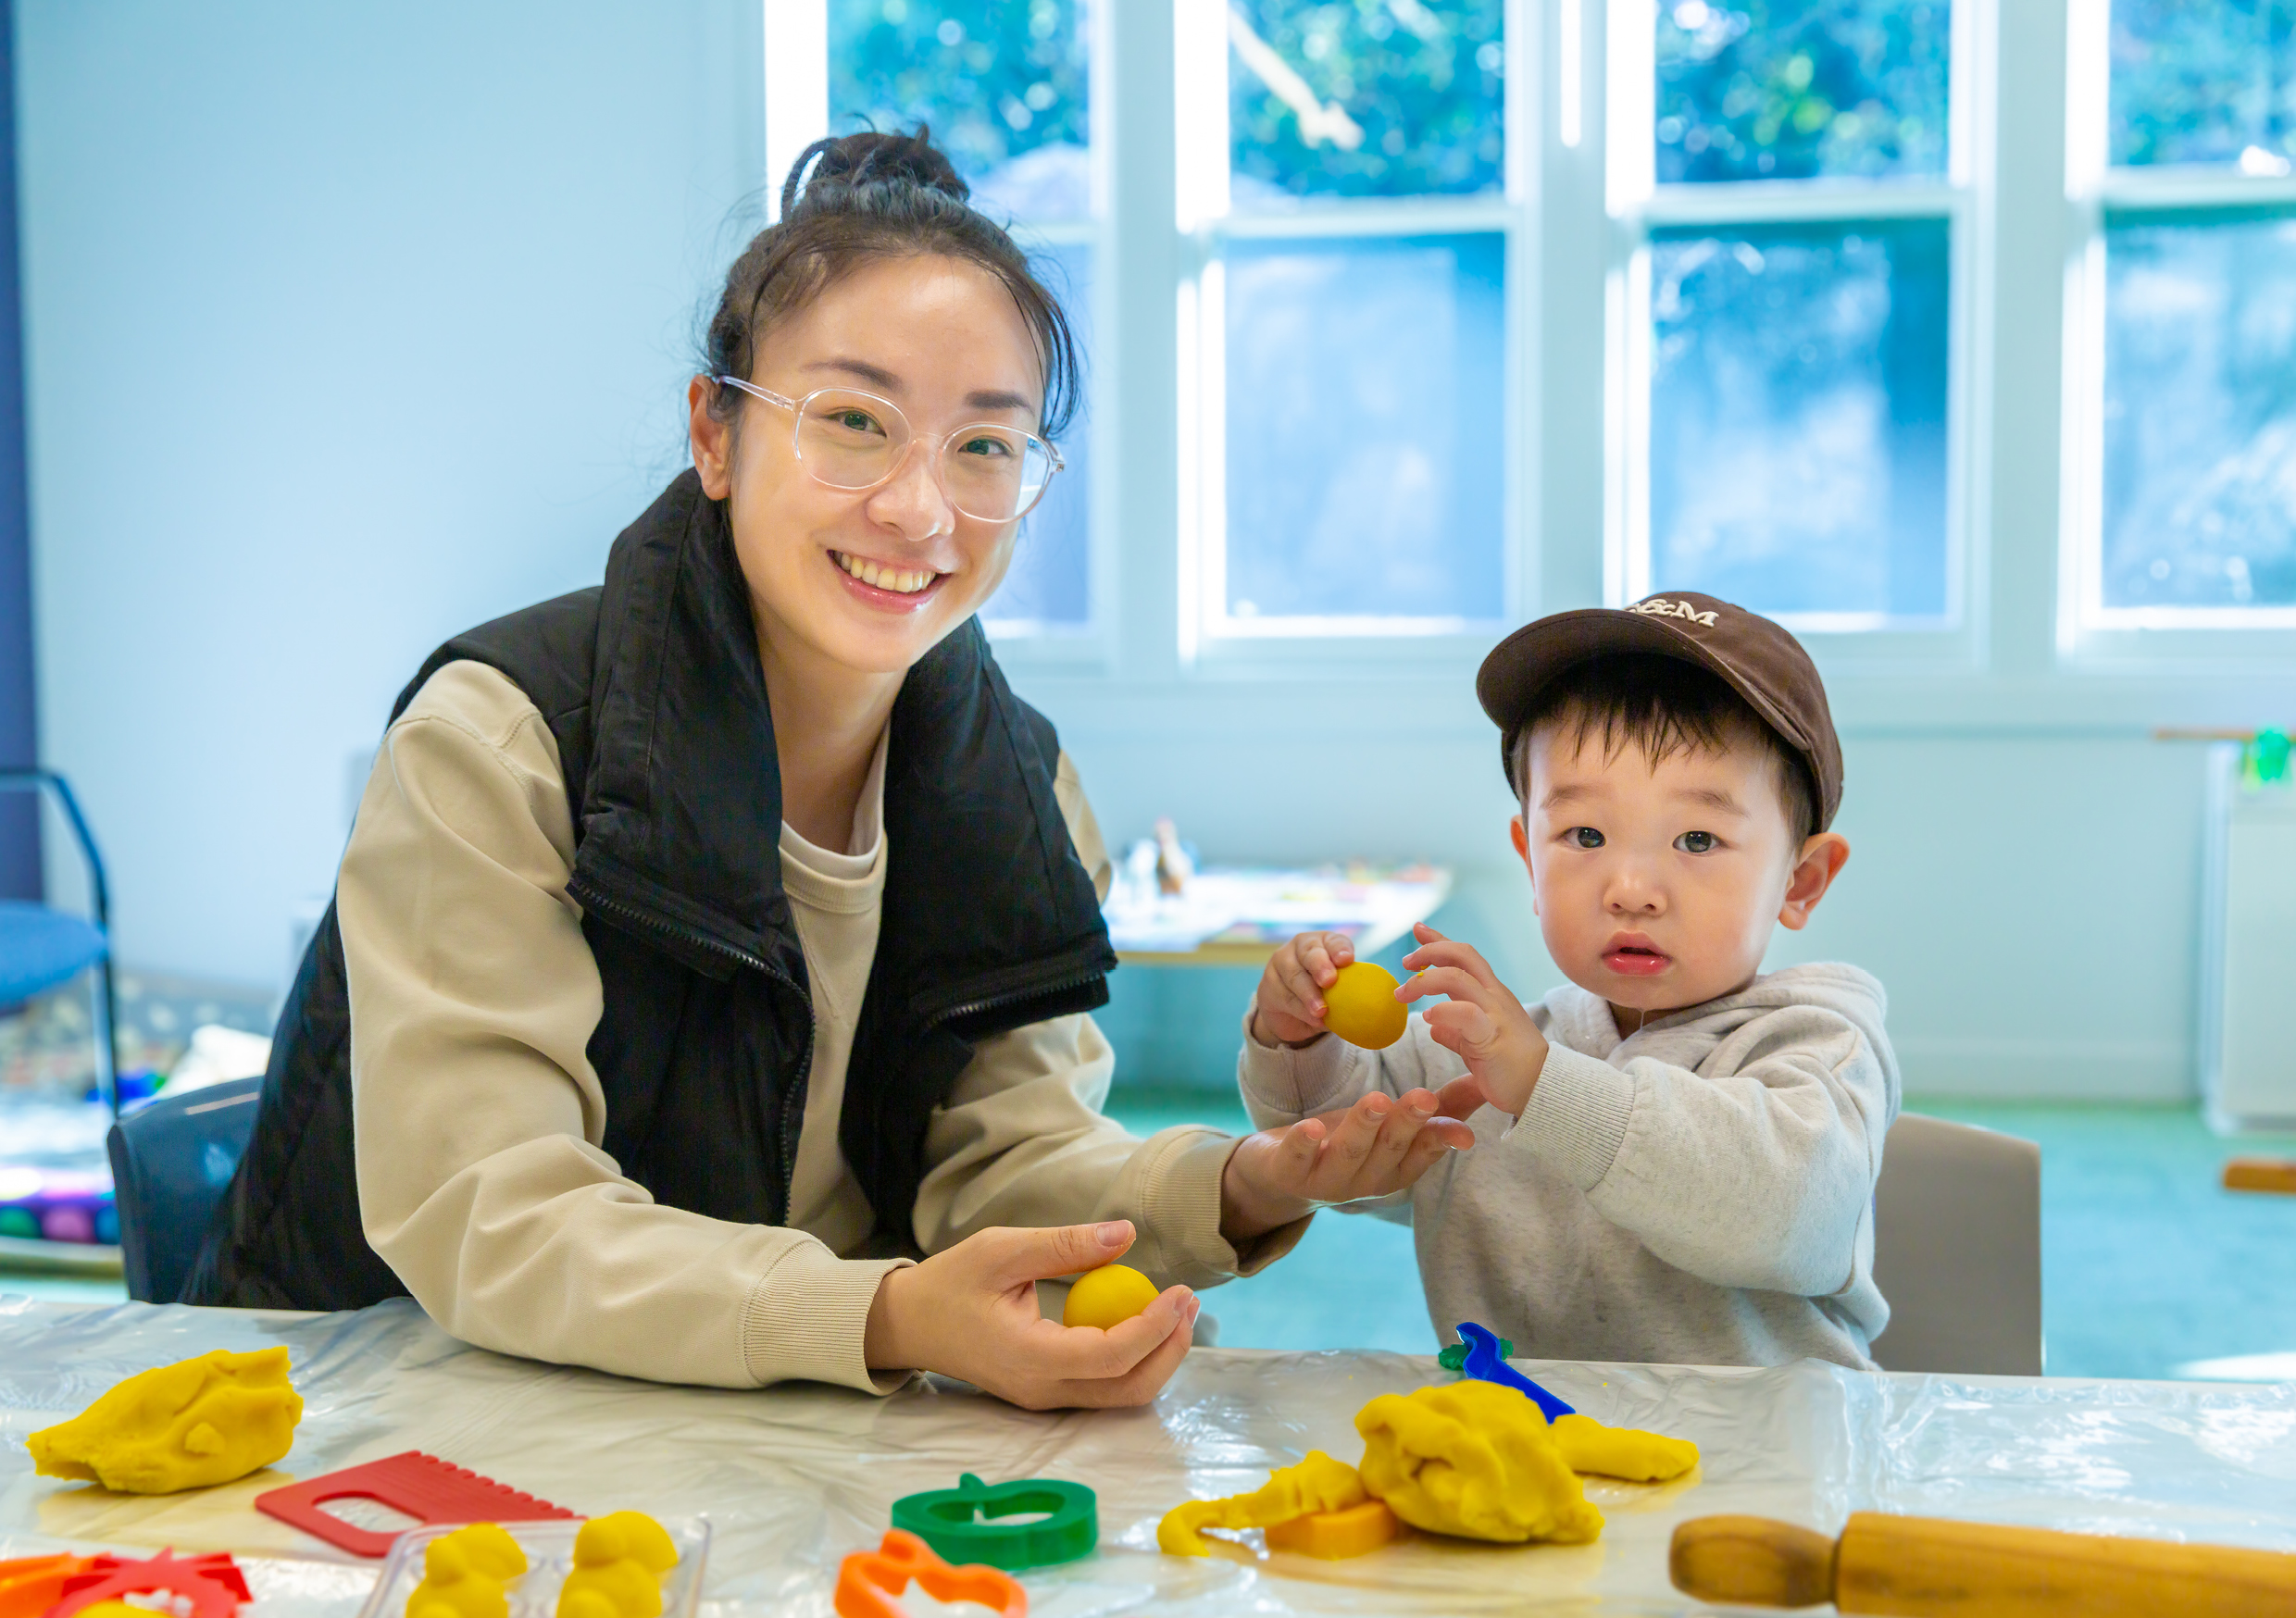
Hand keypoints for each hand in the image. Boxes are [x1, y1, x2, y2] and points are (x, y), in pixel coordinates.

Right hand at [863, 1221, 1197, 1409]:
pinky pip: (1104, 1387)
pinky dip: (1134, 1360)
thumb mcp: (1002, 1249)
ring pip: (1121, 1395)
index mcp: (1029, 1357)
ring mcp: (1045, 1398)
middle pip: (1128, 1389)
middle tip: (1188, 1302)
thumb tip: (1126, 1233)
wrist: (908, 1325)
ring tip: (1176, 1311)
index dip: (1155, 1326)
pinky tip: (1142, 1321)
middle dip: (1170, 1350)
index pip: (1110, 1355)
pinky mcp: (1047, 1393)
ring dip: (1157, 1358)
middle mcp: (1042, 1389)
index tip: (1181, 1291)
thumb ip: (1065, 1244)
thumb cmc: (951, 1282)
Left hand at [1219, 1087, 1474, 1239]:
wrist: (1281, 1177)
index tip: (1463, 1133)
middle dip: (1406, 1124)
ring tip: (1376, 1100)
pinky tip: (1310, 1126)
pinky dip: (1304, 1143)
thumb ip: (1441, 1108)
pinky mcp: (1290, 1171)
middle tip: (1423, 1098)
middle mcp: (1366, 1179)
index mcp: (1396, 1168)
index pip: (1423, 1153)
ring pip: (1349, 1152)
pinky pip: (1298, 1158)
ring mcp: (1327, 1179)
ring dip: (1363, 1127)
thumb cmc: (1351, 1145)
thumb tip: (1485, 1082)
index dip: (1441, 1141)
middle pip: (1389, 1149)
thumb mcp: (1396, 1127)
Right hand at [1250, 930, 1358, 1045]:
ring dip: (1309, 994)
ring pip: (1294, 975)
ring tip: (1322, 1011)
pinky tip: (1313, 1019)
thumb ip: (1349, 991)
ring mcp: (1281, 963)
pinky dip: (1300, 1009)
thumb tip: (1371, 1005)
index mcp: (1324, 943)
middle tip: (1330, 981)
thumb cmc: (1323, 996)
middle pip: (1309, 952)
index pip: (1333, 941)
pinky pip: (1284, 996)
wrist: (1291, 1015)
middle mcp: (1300, 947)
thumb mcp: (1339, 991)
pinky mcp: (1268, 984)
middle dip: (1320, 965)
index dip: (1339, 949)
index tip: (1347, 960)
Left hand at [1396, 923, 1550, 1118]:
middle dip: (1430, 951)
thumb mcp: (1477, 1044)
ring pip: (1458, 977)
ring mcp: (1494, 1013)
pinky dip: (1442, 1011)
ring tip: (1403, 994)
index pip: (1464, 958)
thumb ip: (1456, 1031)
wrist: (1543, 1090)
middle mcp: (1494, 996)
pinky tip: (1427, 1018)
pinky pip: (1465, 1013)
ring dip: (1424, 981)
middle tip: (1406, 962)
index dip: (1439, 941)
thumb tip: (1434, 1025)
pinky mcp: (1492, 1035)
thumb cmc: (1510, 1069)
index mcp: (1491, 995)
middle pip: (1462, 955)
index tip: (1418, 929)